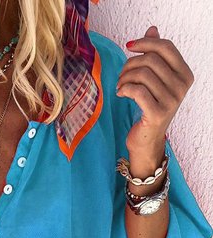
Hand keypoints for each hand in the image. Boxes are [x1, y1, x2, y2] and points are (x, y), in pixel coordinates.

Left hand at [116, 25, 194, 153]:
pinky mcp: (157, 113)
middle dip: (130, 63)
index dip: (145, 42)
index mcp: (185, 74)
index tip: (129, 46)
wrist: (147, 139)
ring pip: (142, 74)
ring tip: (120, 85)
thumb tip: (152, 30)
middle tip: (121, 75)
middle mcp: (182, 87)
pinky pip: (137, 90)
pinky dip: (124, 89)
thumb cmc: (150, 107)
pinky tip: (120, 93)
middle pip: (151, 60)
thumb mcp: (155, 80)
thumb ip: (155, 55)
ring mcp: (171, 101)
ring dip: (125, 77)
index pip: (166, 47)